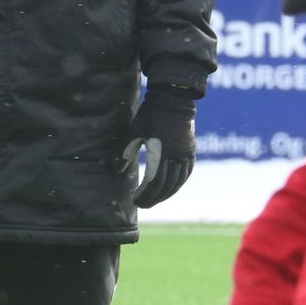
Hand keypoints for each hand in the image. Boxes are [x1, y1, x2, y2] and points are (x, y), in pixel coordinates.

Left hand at [116, 84, 195, 207]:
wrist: (174, 99)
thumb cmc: (150, 114)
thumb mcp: (134, 130)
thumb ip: (124, 150)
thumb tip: (114, 169)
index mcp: (162, 151)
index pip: (154, 181)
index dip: (145, 194)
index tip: (136, 201)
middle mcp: (177, 156)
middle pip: (167, 185)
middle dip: (155, 198)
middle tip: (143, 205)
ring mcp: (186, 154)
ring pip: (179, 181)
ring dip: (167, 193)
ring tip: (155, 200)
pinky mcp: (191, 151)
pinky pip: (187, 173)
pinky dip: (179, 183)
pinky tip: (172, 188)